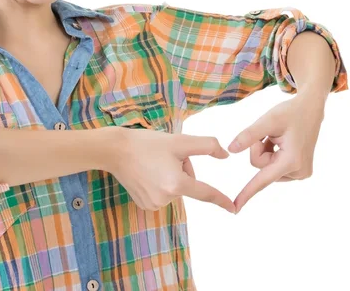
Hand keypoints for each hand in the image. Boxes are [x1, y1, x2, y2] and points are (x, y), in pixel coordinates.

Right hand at [107, 128, 236, 213]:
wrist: (115, 150)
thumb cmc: (147, 143)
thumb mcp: (179, 141)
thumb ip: (206, 146)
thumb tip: (225, 156)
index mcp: (177, 183)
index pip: (206, 193)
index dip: (221, 199)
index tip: (234, 209)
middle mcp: (166, 198)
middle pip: (187, 183)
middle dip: (182, 168)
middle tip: (163, 155)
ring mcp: (154, 204)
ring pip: (174, 188)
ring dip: (170, 175)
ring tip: (152, 162)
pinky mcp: (144, 205)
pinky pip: (161, 194)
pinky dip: (158, 183)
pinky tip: (145, 172)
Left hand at [227, 93, 325, 212]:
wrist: (310, 110)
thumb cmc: (289, 113)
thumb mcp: (268, 120)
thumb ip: (249, 135)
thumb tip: (230, 150)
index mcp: (292, 160)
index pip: (263, 179)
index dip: (247, 193)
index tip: (235, 208)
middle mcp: (299, 172)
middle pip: (260, 167)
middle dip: (259, 149)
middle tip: (271, 134)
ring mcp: (300, 173)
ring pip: (265, 167)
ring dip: (266, 151)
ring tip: (279, 138)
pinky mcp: (299, 172)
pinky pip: (272, 166)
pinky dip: (271, 153)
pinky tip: (281, 142)